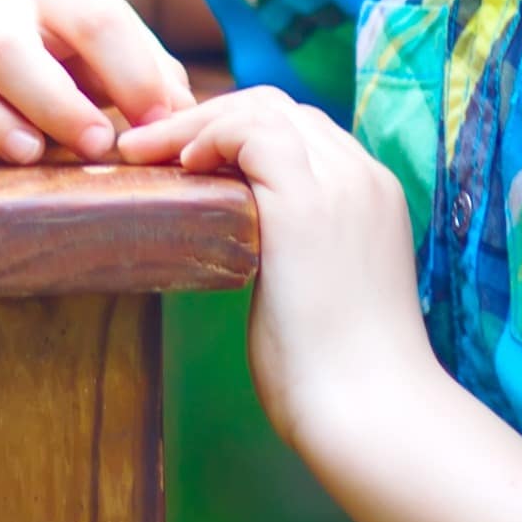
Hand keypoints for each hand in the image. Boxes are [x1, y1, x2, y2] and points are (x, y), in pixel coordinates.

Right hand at [0, 0, 193, 164]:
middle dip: (50, 100)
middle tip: (96, 145)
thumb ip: (159, 81)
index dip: (130, 72)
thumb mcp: (131, 48)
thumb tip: (177, 122)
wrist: (21, 7)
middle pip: (3, 44)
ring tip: (29, 154)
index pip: (93, 17)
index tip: (157, 122)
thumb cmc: (91, 47)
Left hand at [116, 87, 432, 462]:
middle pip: (281, 108)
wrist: (372, 413)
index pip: (303, 132)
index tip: (188, 159)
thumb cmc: (340, 377)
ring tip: (148, 151)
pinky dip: (210, 136)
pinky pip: (251, 132)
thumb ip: (296, 257)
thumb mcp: (323, 293)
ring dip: (198, 123)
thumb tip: (240, 251)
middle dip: (211, 119)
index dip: (238, 133)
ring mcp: (341, 185)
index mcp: (373, 197)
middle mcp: (363, 177)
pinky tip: (184, 166)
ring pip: (263, 108)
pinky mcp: (307, 204)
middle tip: (152, 147)